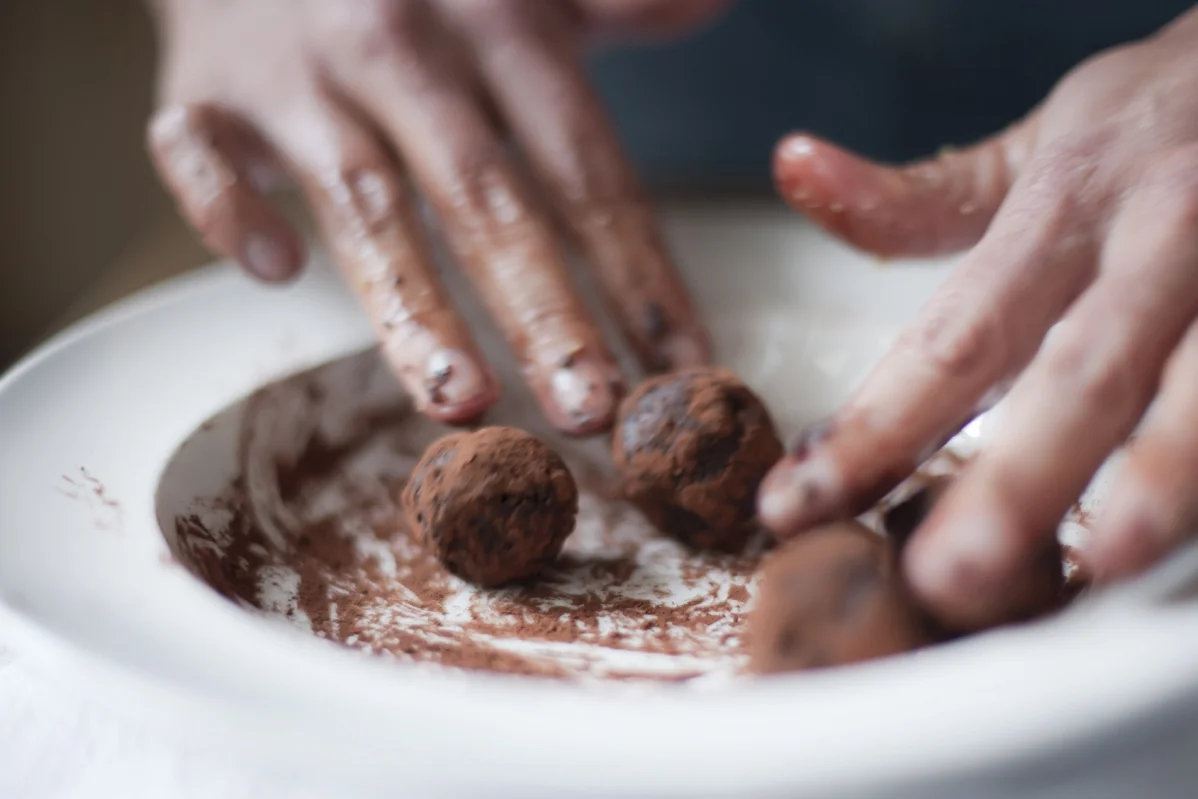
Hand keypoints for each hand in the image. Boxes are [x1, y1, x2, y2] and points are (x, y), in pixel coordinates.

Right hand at [147, 0, 725, 433]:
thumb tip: (708, 0)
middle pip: (487, 198)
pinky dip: (227, 208)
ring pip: (362, 201)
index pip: (586, 170)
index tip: (680, 371)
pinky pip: (196, 153)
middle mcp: (406, 47)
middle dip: (544, 314)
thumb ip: (613, 0)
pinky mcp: (205, 90)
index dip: (638, 275)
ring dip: (412, 309)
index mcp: (501, 24)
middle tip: (590, 414)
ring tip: (460, 404)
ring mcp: (301, 72)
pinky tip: (273, 273)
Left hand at [759, 8, 1197, 628]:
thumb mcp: (1037, 148)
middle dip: (1013, 481)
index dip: (872, 430)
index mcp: (1063, 206)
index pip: (952, 336)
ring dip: (1160, 478)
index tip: (798, 506)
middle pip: (1077, 372)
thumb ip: (917, 198)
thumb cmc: (1153, 125)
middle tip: (946, 576)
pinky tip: (1176, 537)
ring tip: (1108, 560)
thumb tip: (792, 167)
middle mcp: (1156, 236)